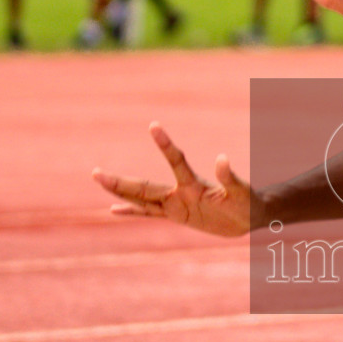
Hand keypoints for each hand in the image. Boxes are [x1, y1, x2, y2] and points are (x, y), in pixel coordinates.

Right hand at [92, 122, 253, 237]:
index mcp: (194, 184)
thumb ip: (230, 177)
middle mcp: (181, 191)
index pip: (176, 161)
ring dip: (121, 191)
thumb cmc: (248, 202)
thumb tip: (222, 158)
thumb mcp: (241, 193)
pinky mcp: (177, 215)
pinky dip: (133, 211)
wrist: (248, 216)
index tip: (153, 125)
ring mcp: (176, 203)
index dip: (165, 144)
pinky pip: (150, 214)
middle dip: (121, 182)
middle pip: (145, 187)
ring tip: (99, 180)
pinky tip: (113, 209)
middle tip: (95, 172)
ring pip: (142, 198)